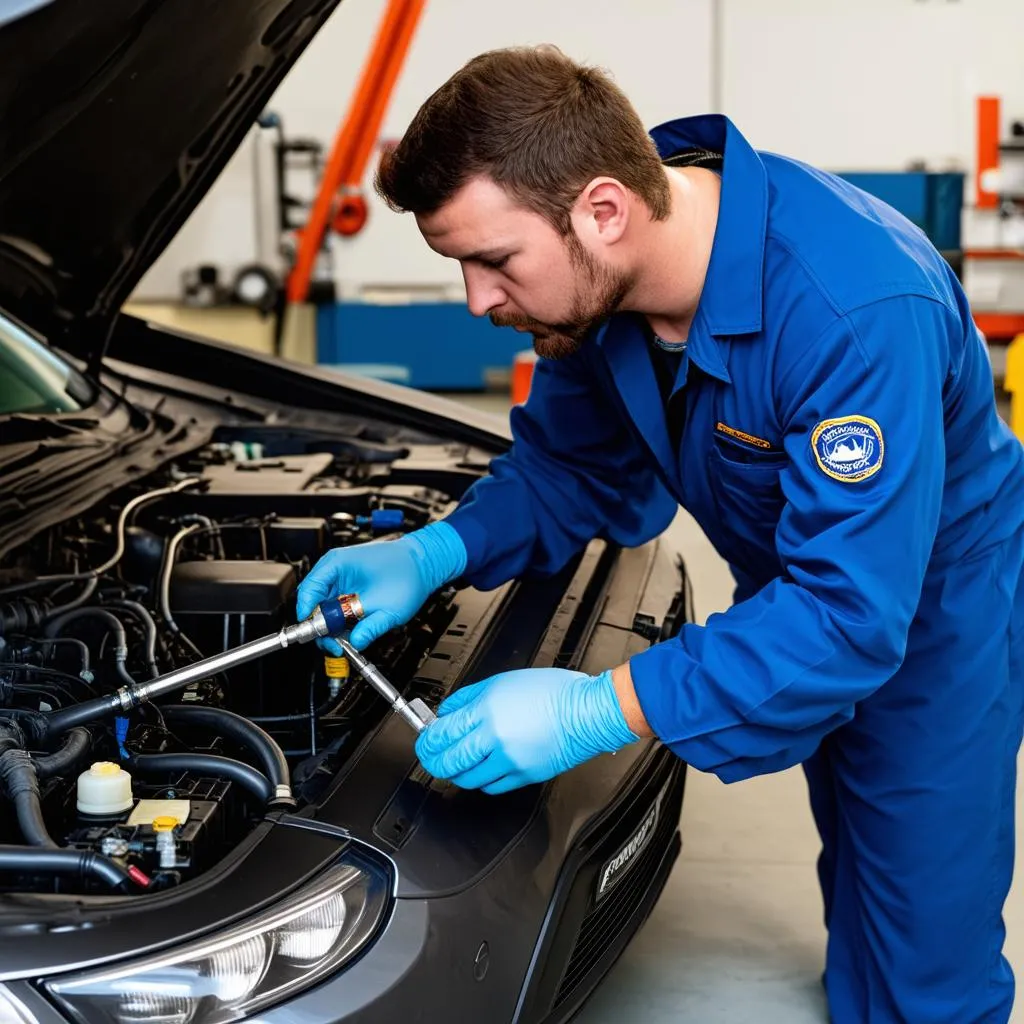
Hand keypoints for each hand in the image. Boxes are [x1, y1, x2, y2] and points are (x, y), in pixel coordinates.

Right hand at [295, 521, 466, 653]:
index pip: (308, 590)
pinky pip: (336, 609)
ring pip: (324, 609)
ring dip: (333, 627)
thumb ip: (372, 627)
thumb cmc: (407, 573)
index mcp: (337, 564)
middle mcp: (334, 570)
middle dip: (322, 627)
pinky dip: (342, 622)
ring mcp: (340, 580)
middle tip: (336, 645)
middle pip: (313, 603)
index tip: (315, 634)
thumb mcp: (390, 606)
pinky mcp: (347, 590)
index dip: (308, 616)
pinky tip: (352, 630)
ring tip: (347, 640)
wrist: (422, 564)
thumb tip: (356, 642)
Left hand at [415, 667, 638, 793]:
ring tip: (455, 762)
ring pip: (466, 778)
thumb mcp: (503, 681)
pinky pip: (490, 786)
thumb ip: (470, 697)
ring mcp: (509, 761)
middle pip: (449, 760)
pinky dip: (480, 780)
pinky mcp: (523, 776)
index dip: (427, 739)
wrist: (587, 712)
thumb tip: (447, 711)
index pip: (443, 733)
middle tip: (431, 755)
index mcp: (488, 711)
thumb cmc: (554, 692)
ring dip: (455, 772)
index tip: (424, 739)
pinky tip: (481, 769)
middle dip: (432, 761)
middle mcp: (495, 738)